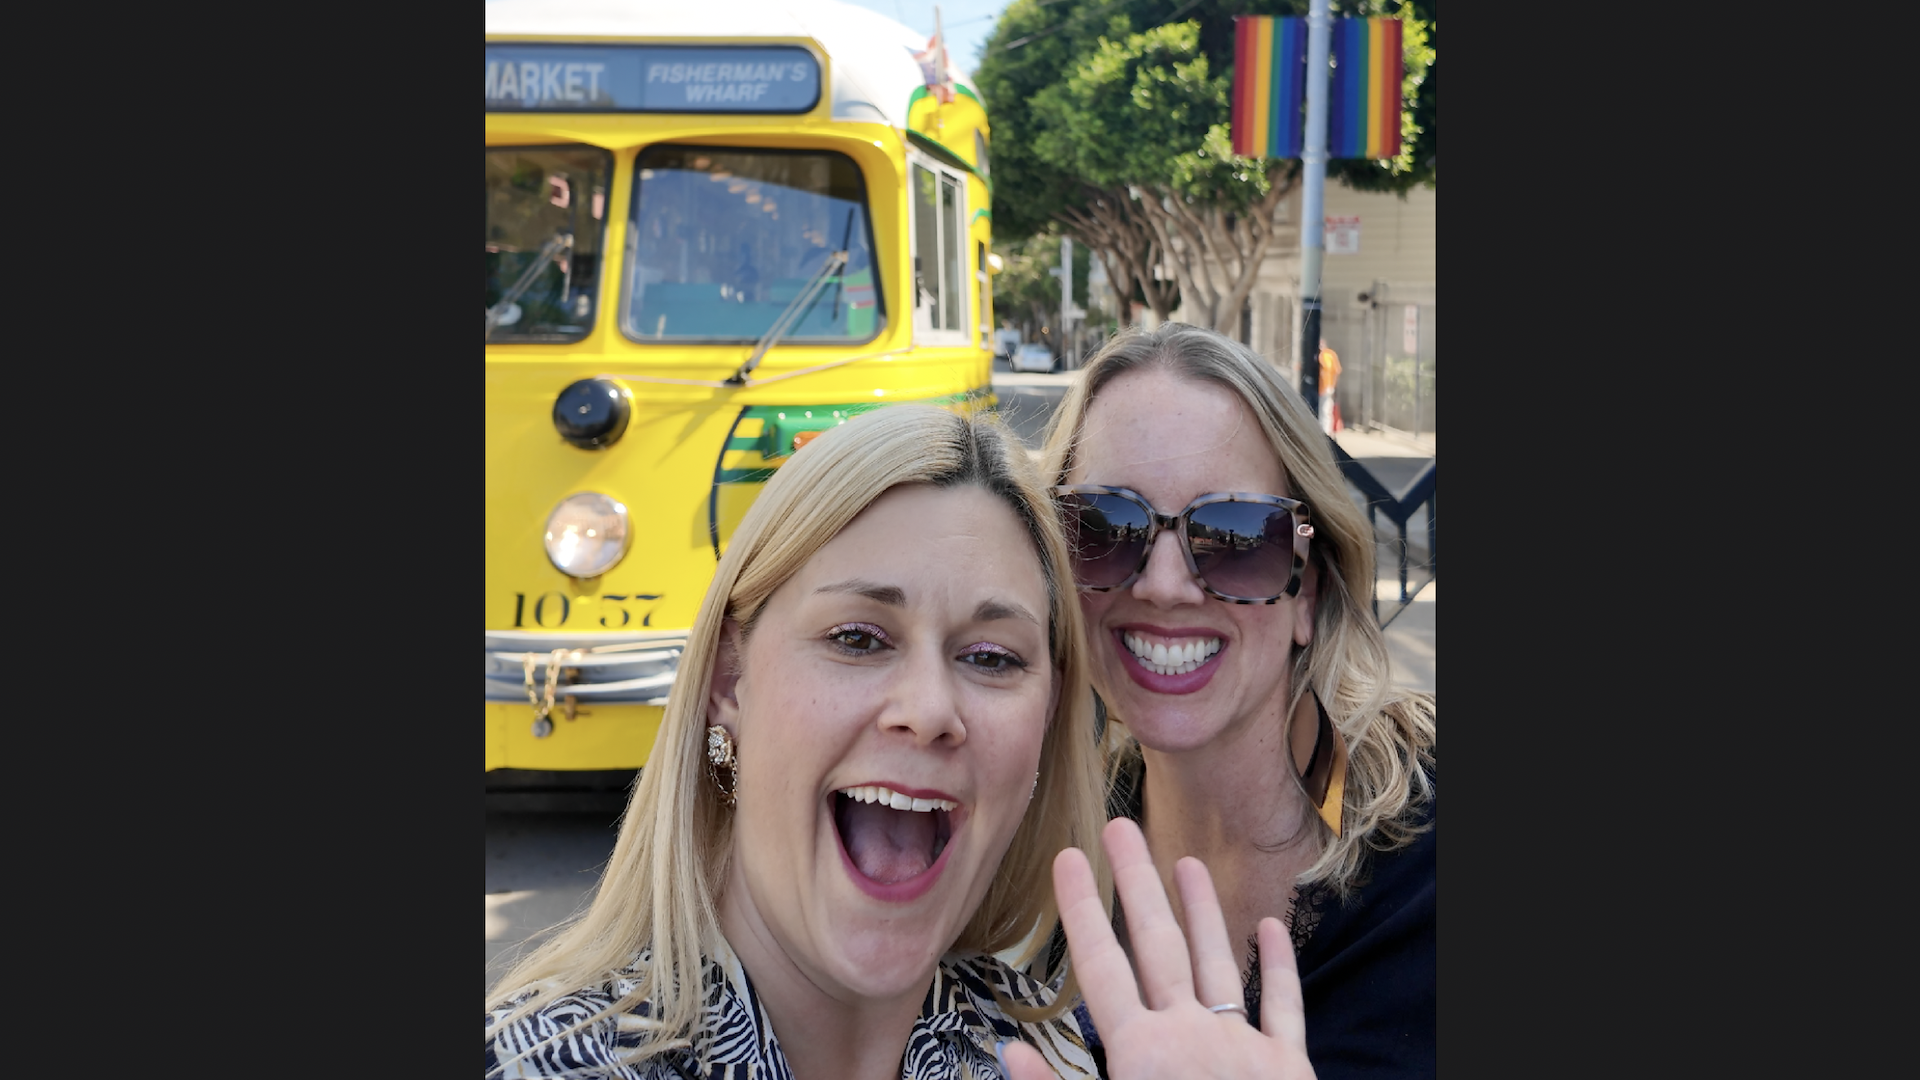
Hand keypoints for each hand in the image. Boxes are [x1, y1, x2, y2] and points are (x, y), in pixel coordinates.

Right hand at [1002, 818, 1314, 1079]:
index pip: (1100, 967)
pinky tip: (1267, 929)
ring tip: (1186, 860)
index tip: (1065, 858)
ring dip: (1201, 908)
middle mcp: (1189, 1037)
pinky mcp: (1287, 1068)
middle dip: (1135, 882)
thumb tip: (1007, 1052)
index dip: (1080, 910)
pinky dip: (1276, 967)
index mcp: (1138, 1055)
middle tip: (1120, 828)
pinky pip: (1282, 1007)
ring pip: (1217, 962)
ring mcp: (1242, 1048)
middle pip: (1157, 944)